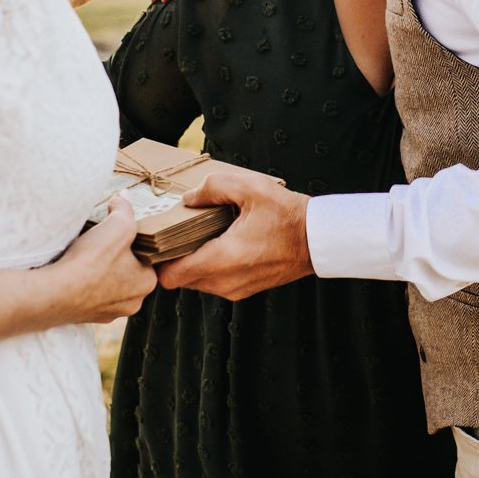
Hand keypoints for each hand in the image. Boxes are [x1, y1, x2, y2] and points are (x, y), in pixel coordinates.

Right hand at [50, 194, 156, 322]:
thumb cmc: (93, 261)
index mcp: (147, 283)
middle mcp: (132, 303)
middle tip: (101, 243)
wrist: (54, 293)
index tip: (120, 233)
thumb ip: (125, 209)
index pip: (147, 259)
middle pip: (128, 272)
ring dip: (99, 272)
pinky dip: (83, 284)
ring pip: (107, 285)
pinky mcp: (85, 317)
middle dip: (117, 258)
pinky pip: (88, 295)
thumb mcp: (118, 224)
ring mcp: (108, 313)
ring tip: (85, 256)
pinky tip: (73, 272)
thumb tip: (125, 196)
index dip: (135, 243)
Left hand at [155, 173, 312, 299]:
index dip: (159, 259)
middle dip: (175, 258)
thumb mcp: (250, 187)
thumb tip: (187, 198)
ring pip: (197, 282)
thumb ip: (213, 187)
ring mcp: (236, 289)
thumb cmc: (287, 214)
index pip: (169, 277)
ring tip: (202, 235)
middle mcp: (225, 282)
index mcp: (222, 260)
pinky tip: (222, 242)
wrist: (319, 240)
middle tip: (180, 232)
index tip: (162, 238)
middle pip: (180, 279)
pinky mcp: (245, 290)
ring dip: (194, 262)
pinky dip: (211, 266)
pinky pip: (215, 282)